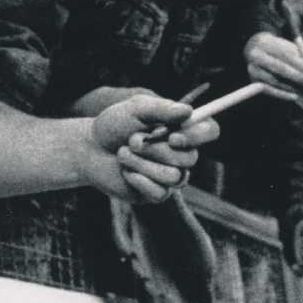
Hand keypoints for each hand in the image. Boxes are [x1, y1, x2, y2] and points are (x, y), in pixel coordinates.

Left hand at [85, 93, 217, 202]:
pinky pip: (160, 192)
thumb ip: (160, 109)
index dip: (198, 135)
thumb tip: (187, 111)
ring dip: (142, 163)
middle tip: (132, 140)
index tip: (173, 137)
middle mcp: (182, 153)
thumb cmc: (115, 125)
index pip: (210, 130)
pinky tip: (125, 172)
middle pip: (189, 158)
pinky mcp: (158, 193)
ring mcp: (172, 175)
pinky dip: (137, 179)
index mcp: (183, 128)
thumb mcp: (134, 109)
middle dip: (155, 149)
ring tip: (122, 154)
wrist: (92, 148)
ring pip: (173, 177)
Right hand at [244, 31, 302, 100]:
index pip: (286, 55)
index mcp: (268, 43)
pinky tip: (294, 96)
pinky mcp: (253, 80)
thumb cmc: (277, 49)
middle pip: (279, 67)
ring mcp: (253, 68)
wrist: (254, 48)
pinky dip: (282, 94)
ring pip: (273, 80)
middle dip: (298, 77)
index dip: (301, 65)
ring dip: (291, 87)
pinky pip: (268, 90)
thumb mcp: (290, 48)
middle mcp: (257, 55)